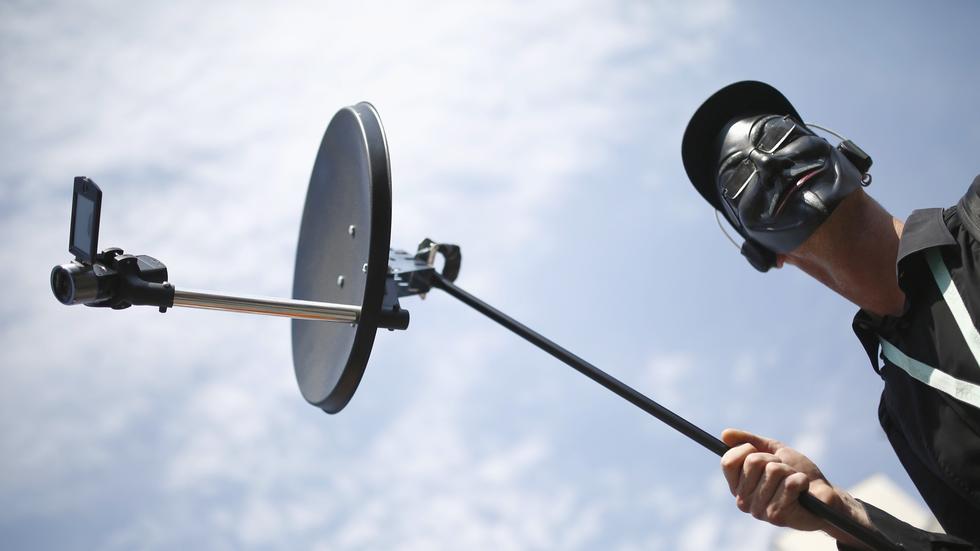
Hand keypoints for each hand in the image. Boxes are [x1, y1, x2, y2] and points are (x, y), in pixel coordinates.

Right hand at [720, 428, 866, 537]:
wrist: (823, 495)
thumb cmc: (796, 472)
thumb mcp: (773, 450)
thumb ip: (749, 441)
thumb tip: (724, 434)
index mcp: (738, 486)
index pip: (728, 461)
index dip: (746, 449)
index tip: (761, 453)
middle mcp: (744, 500)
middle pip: (753, 462)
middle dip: (774, 460)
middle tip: (784, 471)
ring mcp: (759, 510)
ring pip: (773, 471)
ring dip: (790, 471)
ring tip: (795, 481)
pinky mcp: (777, 516)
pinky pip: (789, 484)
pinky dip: (801, 480)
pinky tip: (803, 490)